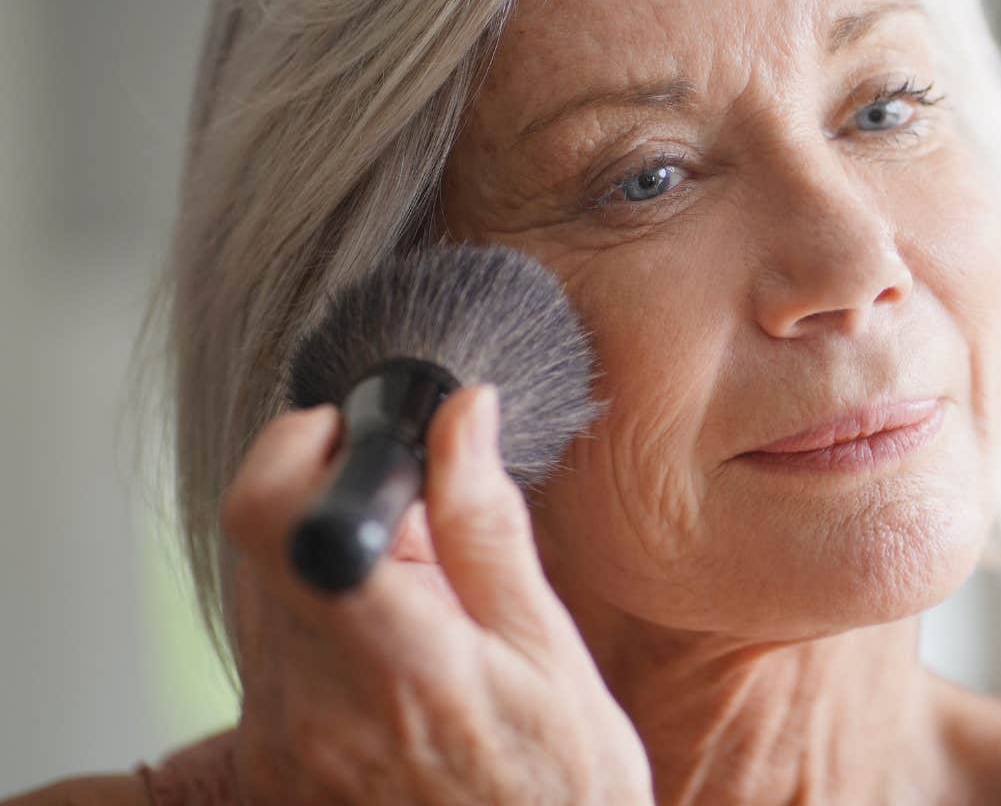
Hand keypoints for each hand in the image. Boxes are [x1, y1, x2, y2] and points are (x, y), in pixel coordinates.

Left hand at [220, 386, 651, 803]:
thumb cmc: (560, 788)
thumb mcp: (550, 648)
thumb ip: (487, 526)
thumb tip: (460, 415)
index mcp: (397, 665)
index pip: (271, 519)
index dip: (299, 449)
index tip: (359, 438)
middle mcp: (312, 709)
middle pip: (258, 544)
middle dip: (330, 504)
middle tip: (422, 537)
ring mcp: (279, 745)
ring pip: (259, 596)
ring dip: (323, 568)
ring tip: (418, 612)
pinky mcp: (266, 767)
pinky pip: (270, 657)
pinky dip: (322, 630)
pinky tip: (395, 665)